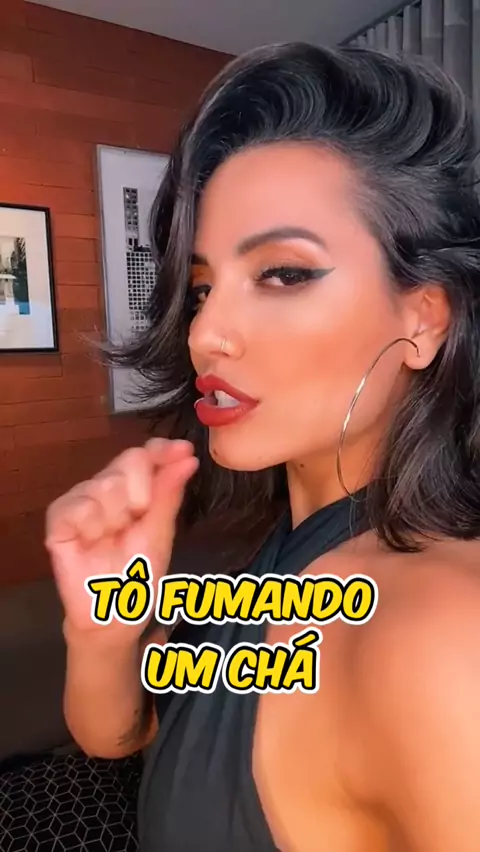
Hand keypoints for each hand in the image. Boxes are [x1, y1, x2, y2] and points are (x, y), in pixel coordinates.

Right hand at [45, 438, 198, 639]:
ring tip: (111, 539)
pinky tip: (92, 541)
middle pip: (129, 461)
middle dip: (142, 493)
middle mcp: (108, 487)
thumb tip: (188, 458)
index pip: (146, 454)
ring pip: (104, 485)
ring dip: (116, 518)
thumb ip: (169, 494)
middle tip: (136, 522)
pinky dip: (92, 526)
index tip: (182, 450)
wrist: (113, 615)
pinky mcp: (59, 519)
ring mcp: (81, 500)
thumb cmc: (138, 575)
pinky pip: (79, 507)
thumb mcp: (160, 534)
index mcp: (136, 489)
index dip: (162, 449)